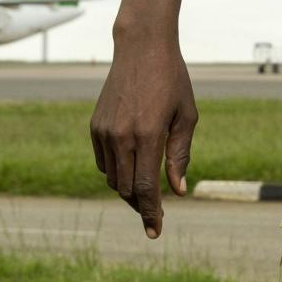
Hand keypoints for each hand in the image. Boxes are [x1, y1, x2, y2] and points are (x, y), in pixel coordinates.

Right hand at [90, 36, 198, 236]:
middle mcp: (121, 136)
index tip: (155, 232)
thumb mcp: (186, 116)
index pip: (146, 188)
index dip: (151, 213)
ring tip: (146, 192)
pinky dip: (116, 172)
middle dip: (141, 206)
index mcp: (147, 135)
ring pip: (113, 178)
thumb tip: (177, 192)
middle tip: (156, 213)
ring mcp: (104, 131)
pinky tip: (132, 168)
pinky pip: (103, 162)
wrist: (142, 48)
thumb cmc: (172, 80)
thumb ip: (180, 155)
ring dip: (129, 190)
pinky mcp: (94, 126)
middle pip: (127, 189)